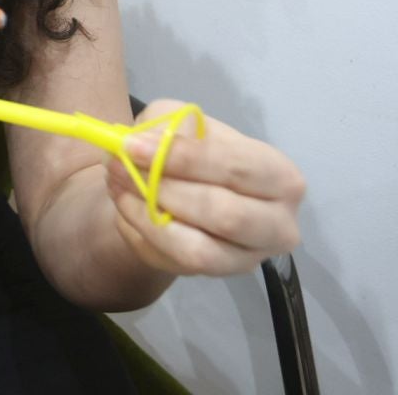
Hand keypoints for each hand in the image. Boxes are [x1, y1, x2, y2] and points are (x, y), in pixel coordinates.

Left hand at [105, 98, 305, 277]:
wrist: (184, 193)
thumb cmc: (193, 152)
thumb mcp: (180, 122)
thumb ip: (166, 127)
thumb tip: (143, 142)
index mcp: (279, 176)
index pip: (235, 168)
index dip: (182, 157)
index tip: (131, 145)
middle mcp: (278, 224)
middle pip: (224, 214)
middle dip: (163, 188)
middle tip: (117, 166)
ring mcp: (251, 257)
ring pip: (198, 250)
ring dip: (148, 216)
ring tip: (118, 186)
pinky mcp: (220, 275)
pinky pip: (177, 261)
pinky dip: (145, 232)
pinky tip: (127, 207)